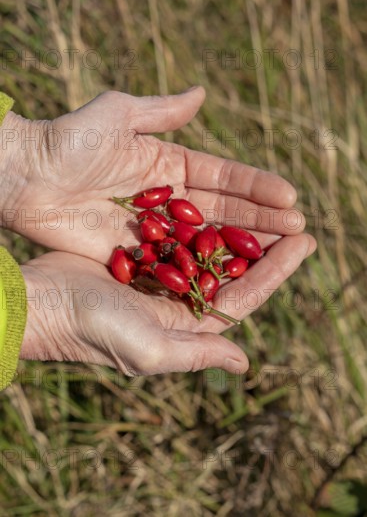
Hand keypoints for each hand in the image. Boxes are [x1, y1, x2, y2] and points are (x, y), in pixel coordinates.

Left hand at [1, 88, 305, 263]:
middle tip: (298, 230)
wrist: (26, 176)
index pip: (223, 177)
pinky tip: (234, 277)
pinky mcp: (137, 253)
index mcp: (169, 163)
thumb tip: (202, 94)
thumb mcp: (116, 115)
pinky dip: (205, 269)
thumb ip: (161, 111)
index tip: (289, 197)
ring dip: (242, 246)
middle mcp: (169, 198)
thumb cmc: (69, 141)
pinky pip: (178, 262)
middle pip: (223, 210)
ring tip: (281, 253)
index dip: (257, 186)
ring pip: (207, 239)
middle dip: (261, 220)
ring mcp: (155, 229)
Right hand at [20, 233, 314, 374]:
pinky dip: (203, 218)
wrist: (42, 302)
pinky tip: (221, 199)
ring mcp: (161, 277)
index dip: (276, 271)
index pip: (243, 297)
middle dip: (266, 247)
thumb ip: (197, 354)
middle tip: (296, 220)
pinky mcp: (142, 254)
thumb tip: (245, 362)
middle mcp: (179, 302)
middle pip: (233, 272)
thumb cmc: (92, 329)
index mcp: (187, 325)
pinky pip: (182, 233)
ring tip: (268, 204)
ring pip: (211, 250)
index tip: (304, 243)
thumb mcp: (149, 349)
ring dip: (239, 229)